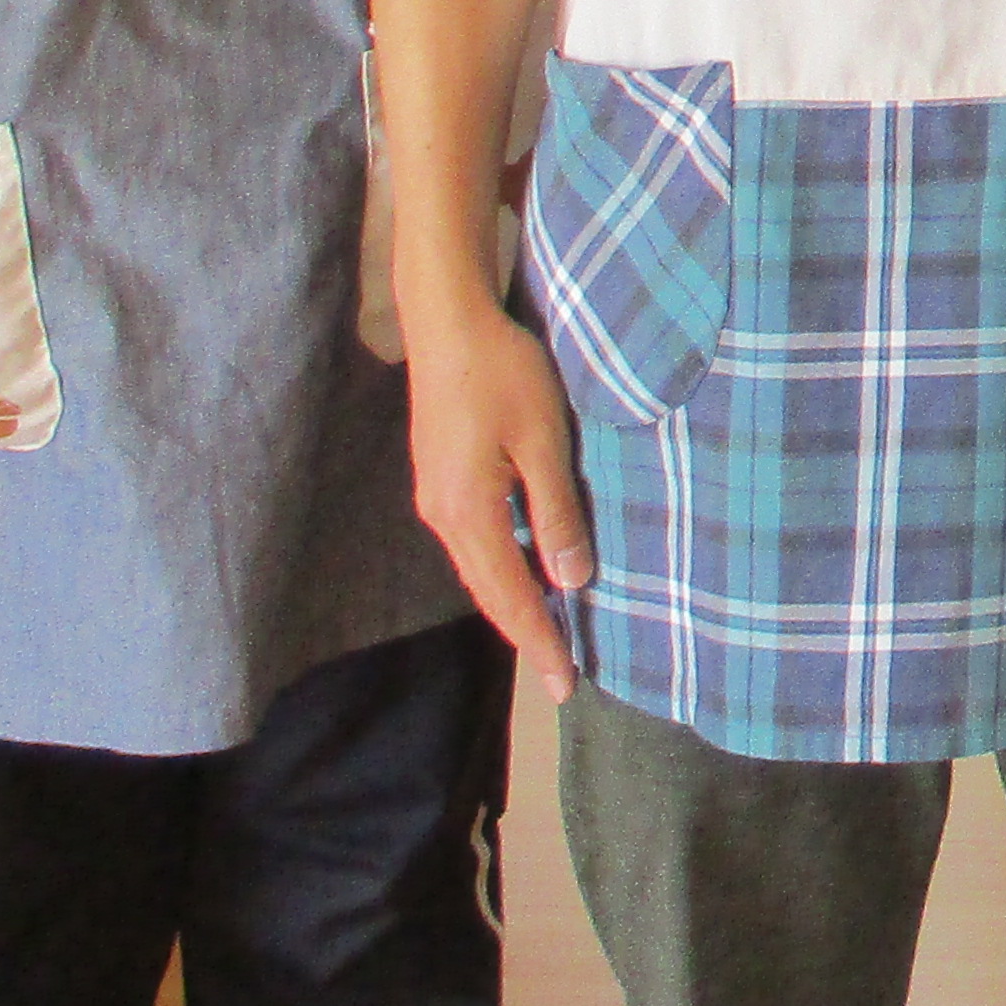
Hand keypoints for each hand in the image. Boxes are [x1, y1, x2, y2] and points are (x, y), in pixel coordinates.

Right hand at [404, 308, 589, 696]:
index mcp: (468, 514)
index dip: (539, 641)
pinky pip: (474, 542)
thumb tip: (569, 580)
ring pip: (478, 568)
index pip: (510, 597)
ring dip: (512, 602)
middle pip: (488, 591)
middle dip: (525, 633)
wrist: (446, 323)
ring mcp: (436, 498)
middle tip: (560, 673)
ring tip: (548, 632)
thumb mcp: (542, 441)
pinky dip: (500, 569)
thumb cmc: (502, 374)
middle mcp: (443, 517)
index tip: (564, 683)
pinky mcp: (440, 479)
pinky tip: (524, 570)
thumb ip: (554, 512)